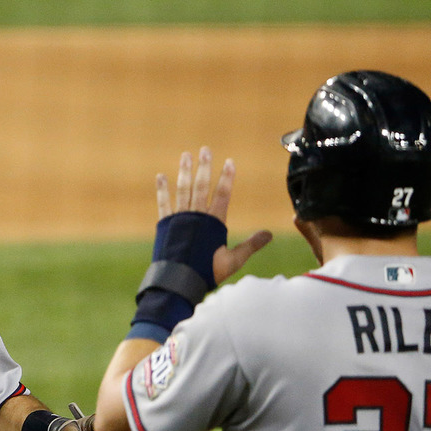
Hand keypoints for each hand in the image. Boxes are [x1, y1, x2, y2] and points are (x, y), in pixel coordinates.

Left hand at [156, 147, 271, 284]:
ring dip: (184, 171)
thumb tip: (269, 234)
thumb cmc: (208, 271)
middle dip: (204, 167)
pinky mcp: (165, 224)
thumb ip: (250, 245)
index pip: (222, 194)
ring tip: (186, 156)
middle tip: (205, 150)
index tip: (229, 162)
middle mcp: (196, 216)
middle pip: (201, 186)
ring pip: (183, 190)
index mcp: (214, 222)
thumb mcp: (233, 260)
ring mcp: (179, 218)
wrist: (179, 281)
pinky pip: (164, 203)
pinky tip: (161, 176)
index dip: (226, 177)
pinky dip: (162, 190)